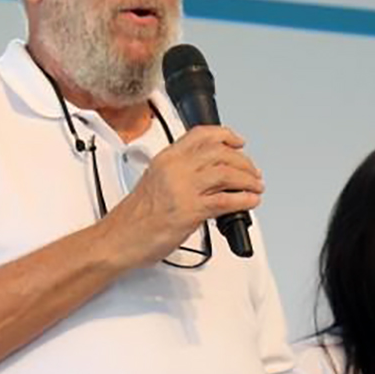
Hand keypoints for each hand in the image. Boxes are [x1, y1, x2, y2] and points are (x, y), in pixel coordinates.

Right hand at [100, 126, 263, 266]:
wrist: (119, 238)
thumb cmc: (134, 217)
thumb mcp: (156, 182)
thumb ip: (180, 173)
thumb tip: (208, 177)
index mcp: (166, 158)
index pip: (201, 135)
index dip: (226, 135)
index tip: (239, 142)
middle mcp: (175, 169)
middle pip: (220, 153)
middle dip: (244, 162)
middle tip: (252, 172)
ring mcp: (182, 189)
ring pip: (226, 173)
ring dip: (248, 180)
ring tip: (255, 187)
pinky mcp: (189, 211)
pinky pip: (225, 201)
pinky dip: (244, 200)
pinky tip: (250, 202)